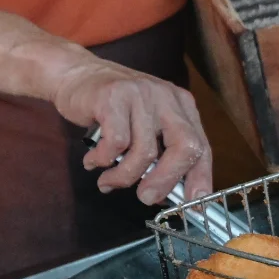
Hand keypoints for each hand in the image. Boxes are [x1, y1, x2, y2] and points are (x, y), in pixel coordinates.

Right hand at [52, 57, 212, 204]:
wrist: (77, 73)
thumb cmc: (113, 107)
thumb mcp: (145, 125)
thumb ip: (159, 153)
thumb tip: (164, 194)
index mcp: (182, 105)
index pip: (202, 146)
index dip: (200, 178)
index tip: (193, 204)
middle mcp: (166, 97)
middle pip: (184, 146)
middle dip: (167, 180)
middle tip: (146, 198)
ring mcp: (141, 94)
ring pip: (145, 151)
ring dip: (123, 176)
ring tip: (108, 181)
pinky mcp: (113, 97)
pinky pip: (116, 143)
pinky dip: (103, 160)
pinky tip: (93, 161)